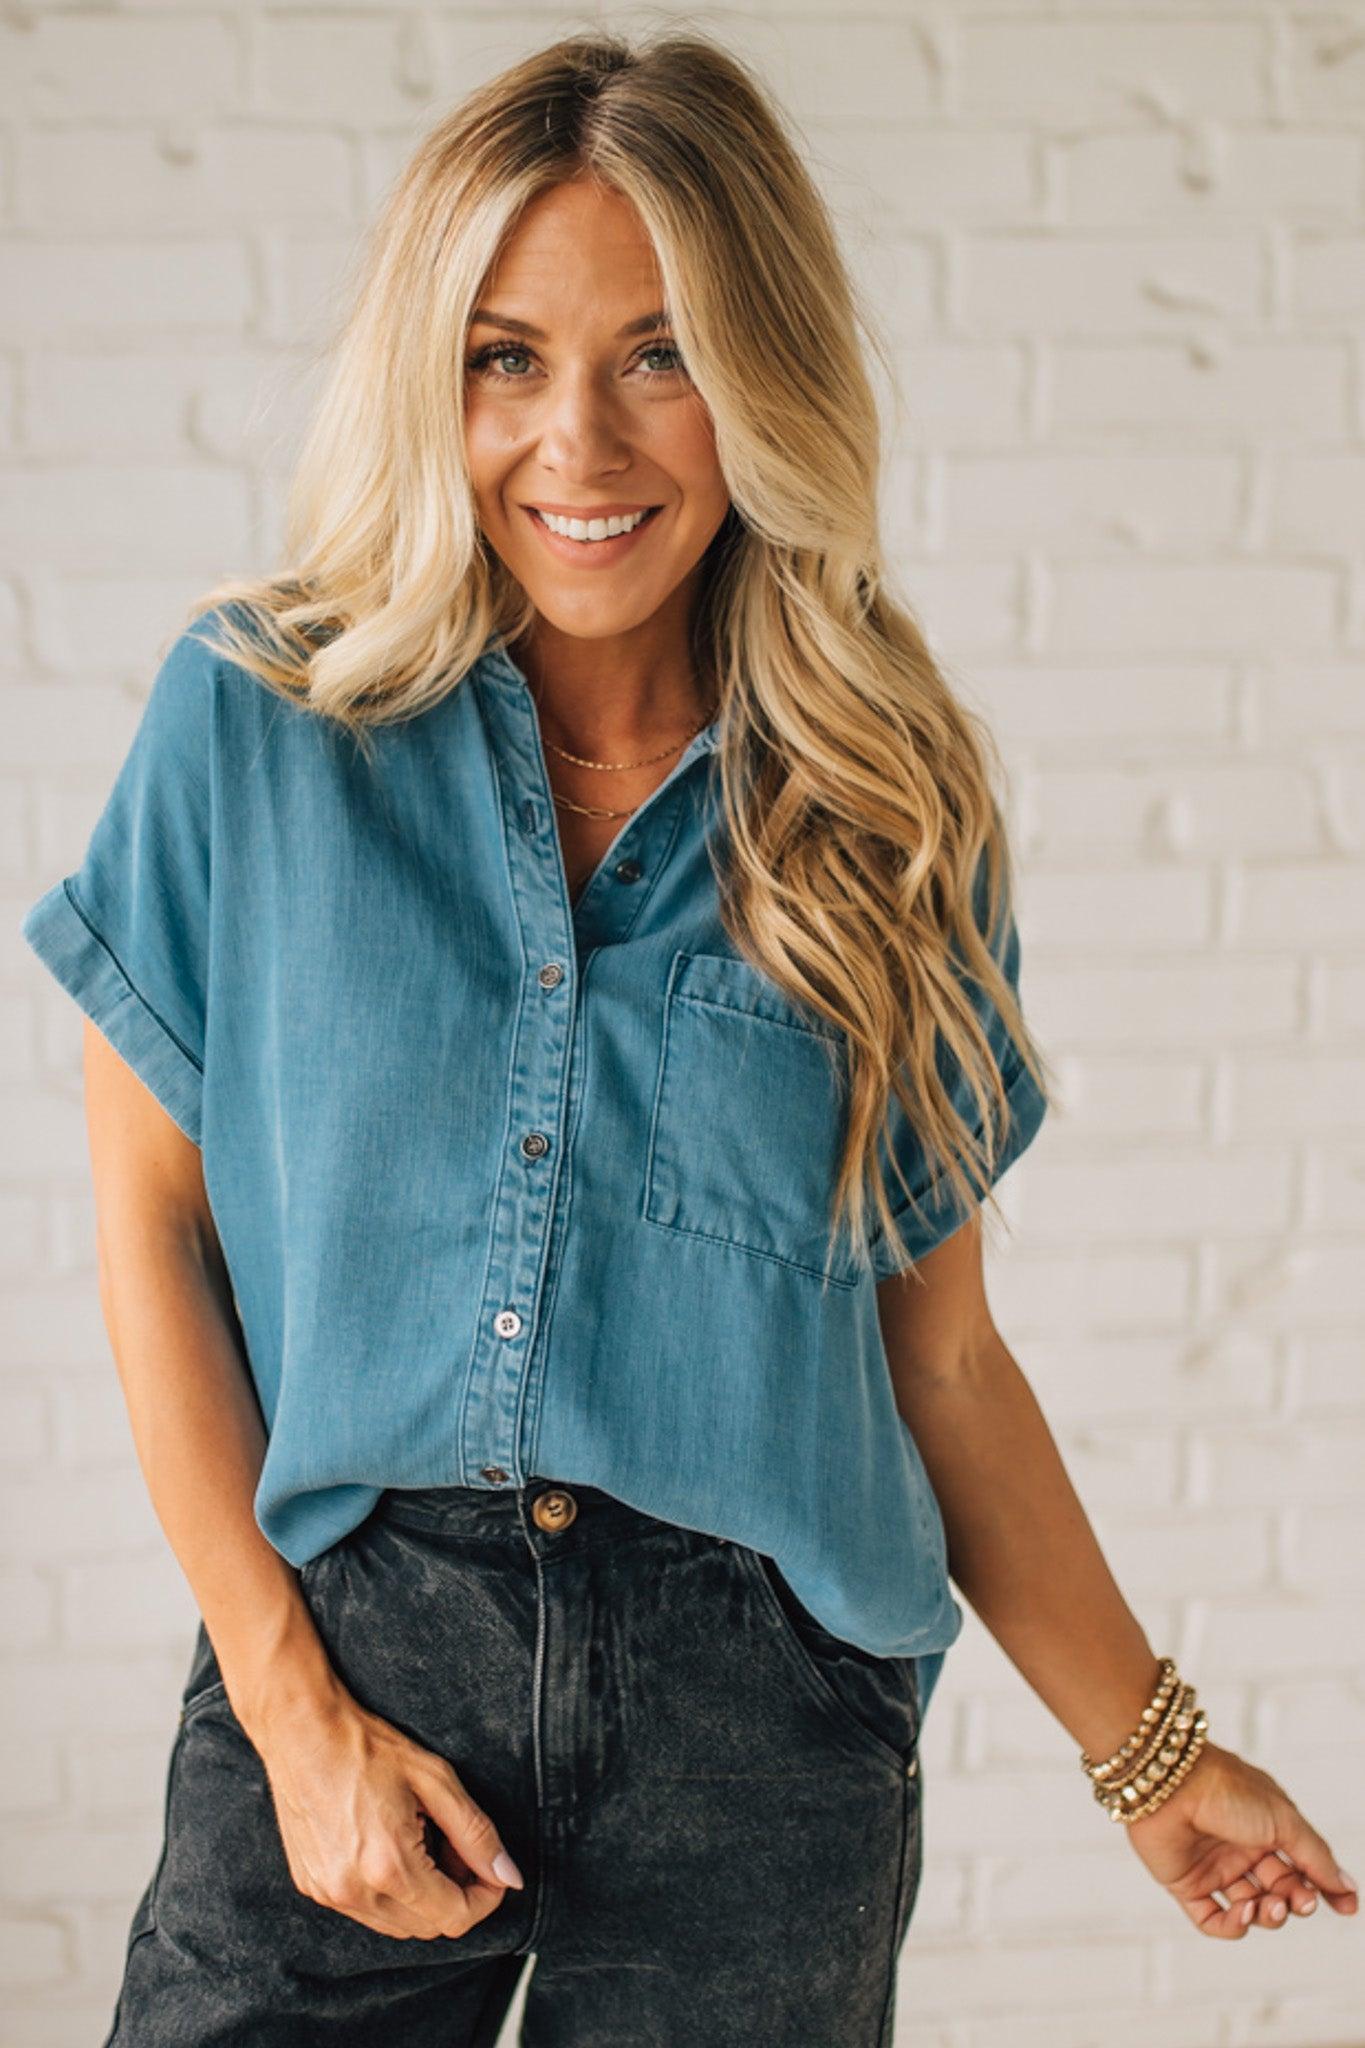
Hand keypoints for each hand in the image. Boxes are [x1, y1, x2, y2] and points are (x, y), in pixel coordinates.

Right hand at [254, 1684, 525, 1939]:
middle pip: (428, 1927)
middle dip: (456, 1894)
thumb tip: (509, 1877)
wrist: (302, 1733)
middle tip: (456, 1847)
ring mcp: (329, 1894)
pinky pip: (367, 1911)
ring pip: (398, 1926)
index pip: (455, 1917)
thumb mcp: (436, 1780)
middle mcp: (355, 1891)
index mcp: (389, 1865)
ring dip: (423, 1898)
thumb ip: (477, 1834)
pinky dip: (390, 1893)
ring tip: (424, 1843)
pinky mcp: (312, 1888)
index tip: (492, 1873)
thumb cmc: (368, 1748)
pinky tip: (390, 1849)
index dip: (485, 1898)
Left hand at [1122, 1738, 1358, 1937]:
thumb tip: (1346, 1887)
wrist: (1169, 1783)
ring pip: (1251, 1909)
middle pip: (1278, 1890)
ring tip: (1274, 1906)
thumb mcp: (1284, 1821)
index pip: (1301, 1865)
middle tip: (1302, 1902)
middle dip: (1296, 1902)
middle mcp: (1240, 1848)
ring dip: (1269, 1915)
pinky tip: (1244, 1913)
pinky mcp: (1186, 1885)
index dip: (1323, 1887)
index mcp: (1265, 1826)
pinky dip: (1234, 1925)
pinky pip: (1214, 1920)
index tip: (1347, 1907)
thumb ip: (1315, 1858)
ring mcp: (1213, 1867)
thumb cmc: (1228, 1790)